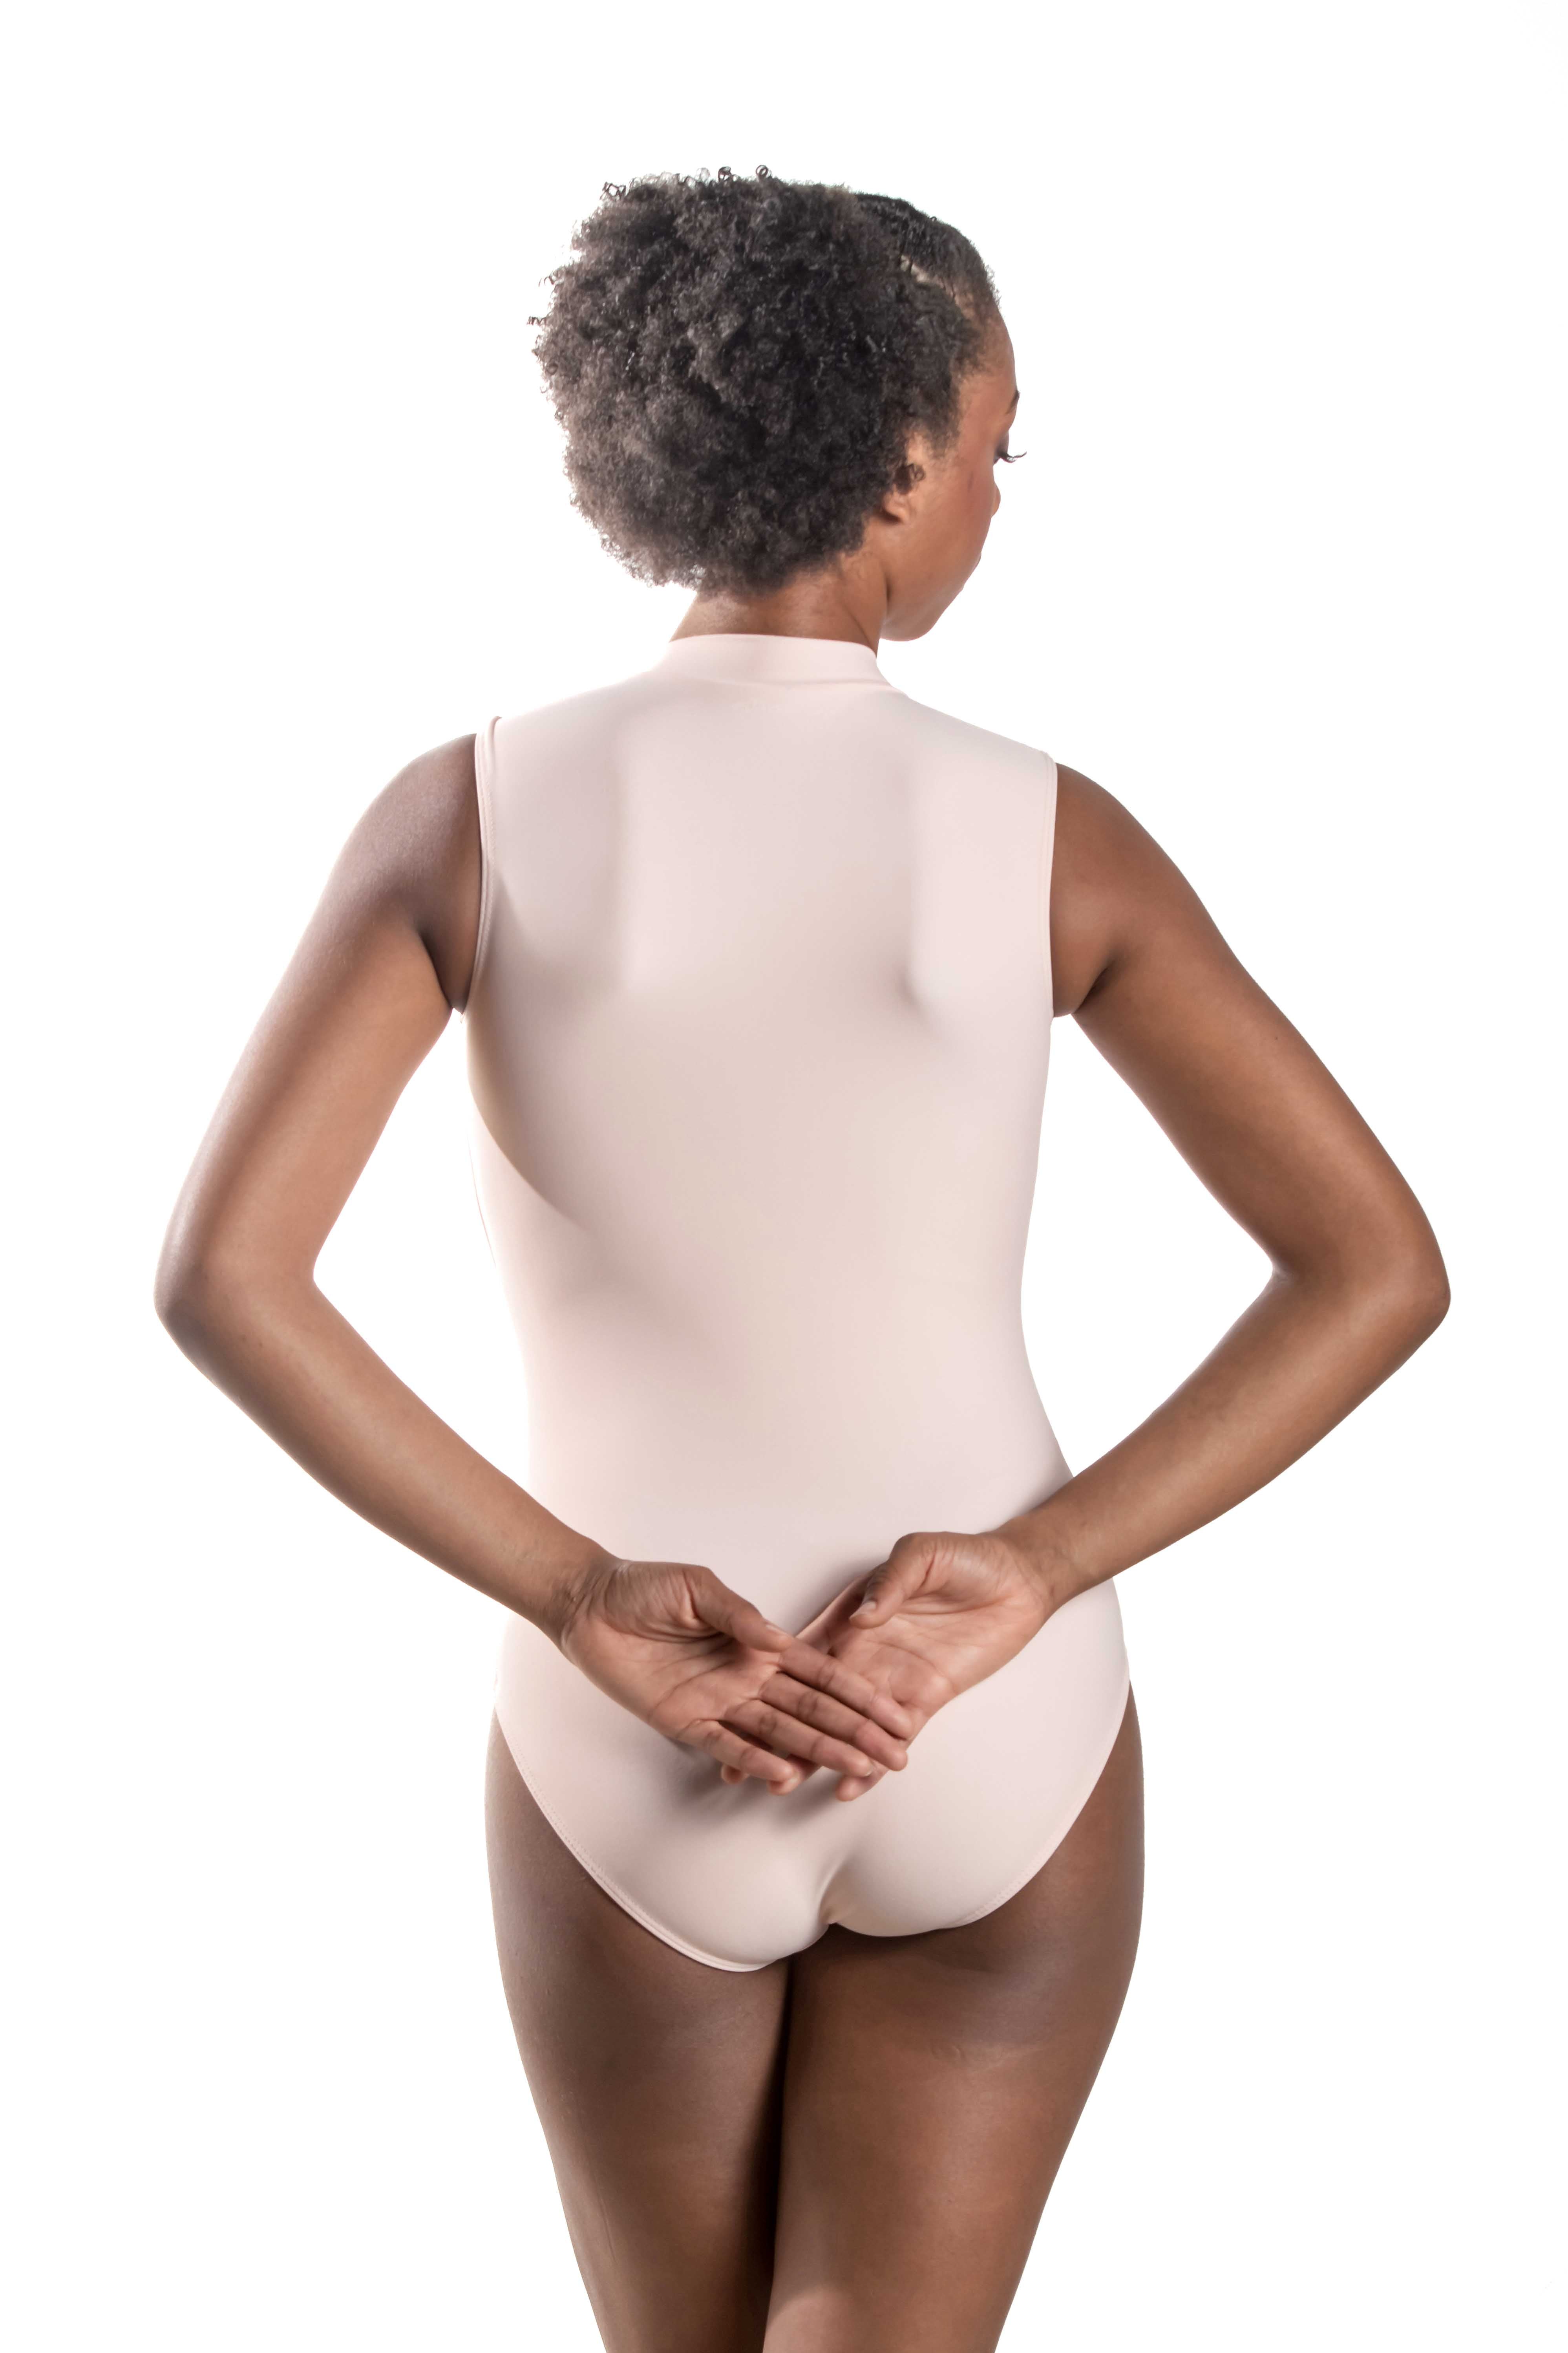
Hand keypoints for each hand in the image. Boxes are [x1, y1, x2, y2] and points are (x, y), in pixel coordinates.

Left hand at [555, 1552, 914, 1794]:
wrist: (591, 1605)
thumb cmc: (644, 1588)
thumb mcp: (697, 1587)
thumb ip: (739, 1614)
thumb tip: (777, 1640)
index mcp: (759, 1643)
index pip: (821, 1671)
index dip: (859, 1693)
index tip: (896, 1711)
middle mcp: (747, 1677)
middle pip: (812, 1709)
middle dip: (854, 1732)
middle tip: (894, 1757)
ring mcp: (718, 1702)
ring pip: (779, 1733)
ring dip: (816, 1752)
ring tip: (856, 1771)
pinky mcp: (684, 1720)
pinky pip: (725, 1745)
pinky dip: (753, 1760)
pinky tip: (782, 1774)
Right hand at [723, 1528, 1052, 1799]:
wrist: (1019, 1579)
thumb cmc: (966, 1557)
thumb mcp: (922, 1555)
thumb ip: (891, 1583)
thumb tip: (862, 1616)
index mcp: (850, 1616)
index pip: (801, 1653)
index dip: (766, 1679)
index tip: (731, 1704)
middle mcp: (863, 1652)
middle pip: (812, 1699)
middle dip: (778, 1732)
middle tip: (743, 1766)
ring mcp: (892, 1680)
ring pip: (845, 1727)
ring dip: (816, 1756)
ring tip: (784, 1785)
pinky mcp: (925, 1699)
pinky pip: (893, 1738)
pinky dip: (871, 1765)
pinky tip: (849, 1788)